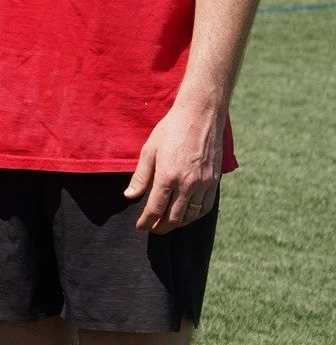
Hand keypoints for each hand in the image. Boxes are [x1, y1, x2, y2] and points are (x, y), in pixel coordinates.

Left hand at [126, 99, 224, 233]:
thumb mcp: (149, 150)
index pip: (155, 209)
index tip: (140, 227)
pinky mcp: (214, 181)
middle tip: (153, 228)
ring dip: (178, 223)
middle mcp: (187, 184)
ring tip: (168, 223)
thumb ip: (141, 176)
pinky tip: (187, 214)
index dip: (146, 221)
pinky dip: (195, 215)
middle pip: (174, 217)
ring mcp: (203, 183)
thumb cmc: (170, 130)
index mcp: (168, 176)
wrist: (200, 116)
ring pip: (191, 215)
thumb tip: (130, 196)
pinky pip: (206, 206)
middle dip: (161, 227)